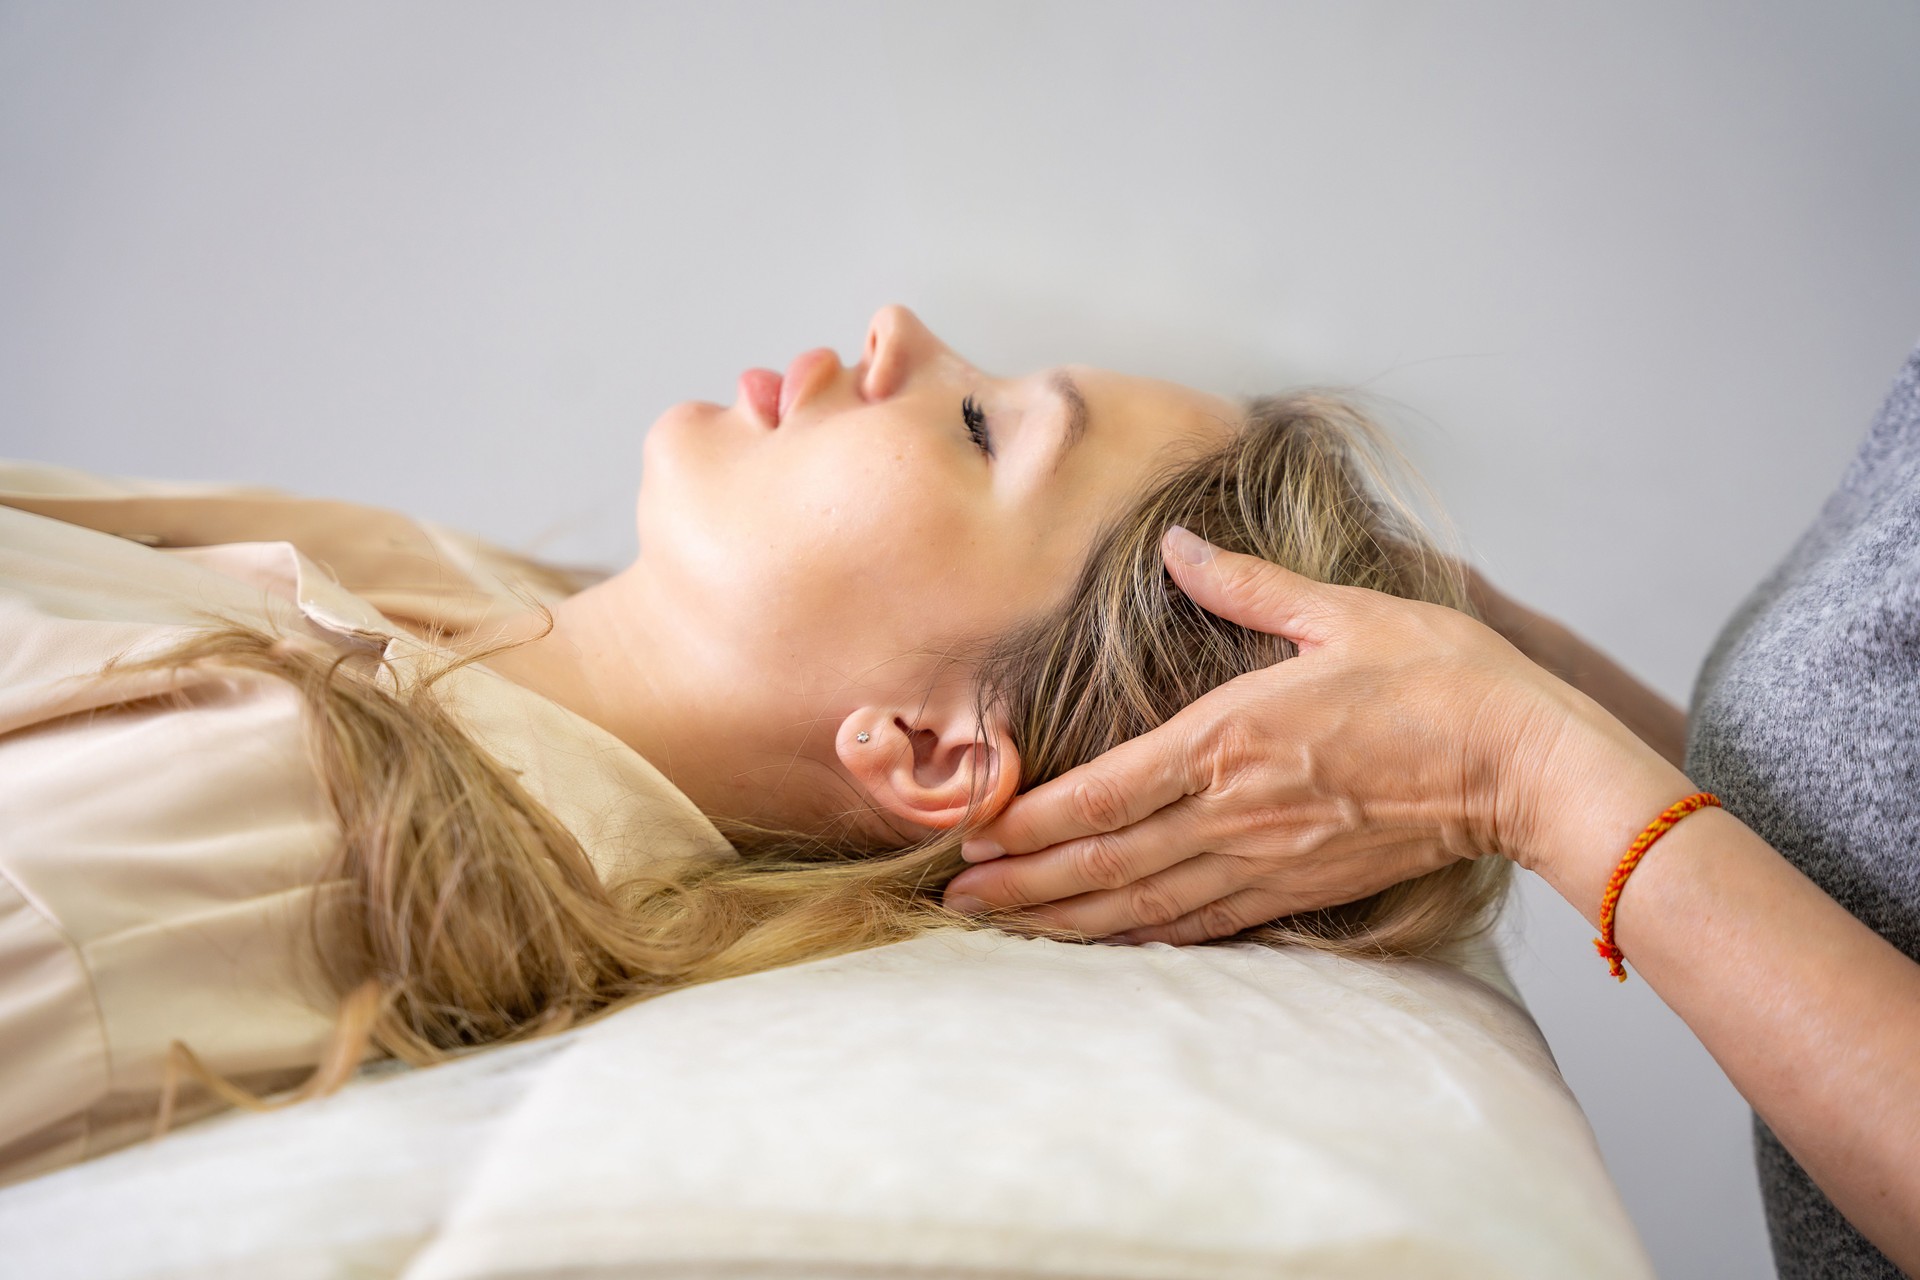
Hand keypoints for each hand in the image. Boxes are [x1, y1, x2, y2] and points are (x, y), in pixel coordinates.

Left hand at [940, 526, 1580, 945]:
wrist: (1527, 764)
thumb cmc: (1442, 678)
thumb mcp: (1342, 610)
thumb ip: (1248, 585)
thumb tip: (1180, 544)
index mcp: (1233, 739)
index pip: (1104, 792)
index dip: (1029, 820)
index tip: (970, 833)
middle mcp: (1235, 811)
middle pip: (1106, 862)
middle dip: (1023, 884)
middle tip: (953, 898)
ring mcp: (1267, 860)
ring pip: (1144, 906)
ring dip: (1066, 920)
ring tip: (1001, 926)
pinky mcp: (1300, 889)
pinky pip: (1205, 924)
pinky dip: (1143, 937)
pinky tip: (1105, 941)